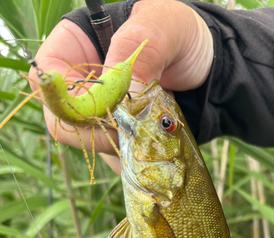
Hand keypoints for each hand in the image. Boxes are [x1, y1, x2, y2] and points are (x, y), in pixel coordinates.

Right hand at [29, 0, 212, 173]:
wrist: (211, 67)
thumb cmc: (183, 35)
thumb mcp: (165, 27)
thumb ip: (140, 51)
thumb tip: (123, 100)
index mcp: (77, 45)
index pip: (46, 78)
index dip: (65, 100)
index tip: (103, 111)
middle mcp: (82, 82)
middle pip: (62, 119)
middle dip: (95, 131)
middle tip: (131, 132)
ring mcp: (100, 112)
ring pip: (89, 143)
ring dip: (119, 145)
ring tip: (153, 131)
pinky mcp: (118, 135)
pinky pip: (114, 157)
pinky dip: (133, 158)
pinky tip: (155, 143)